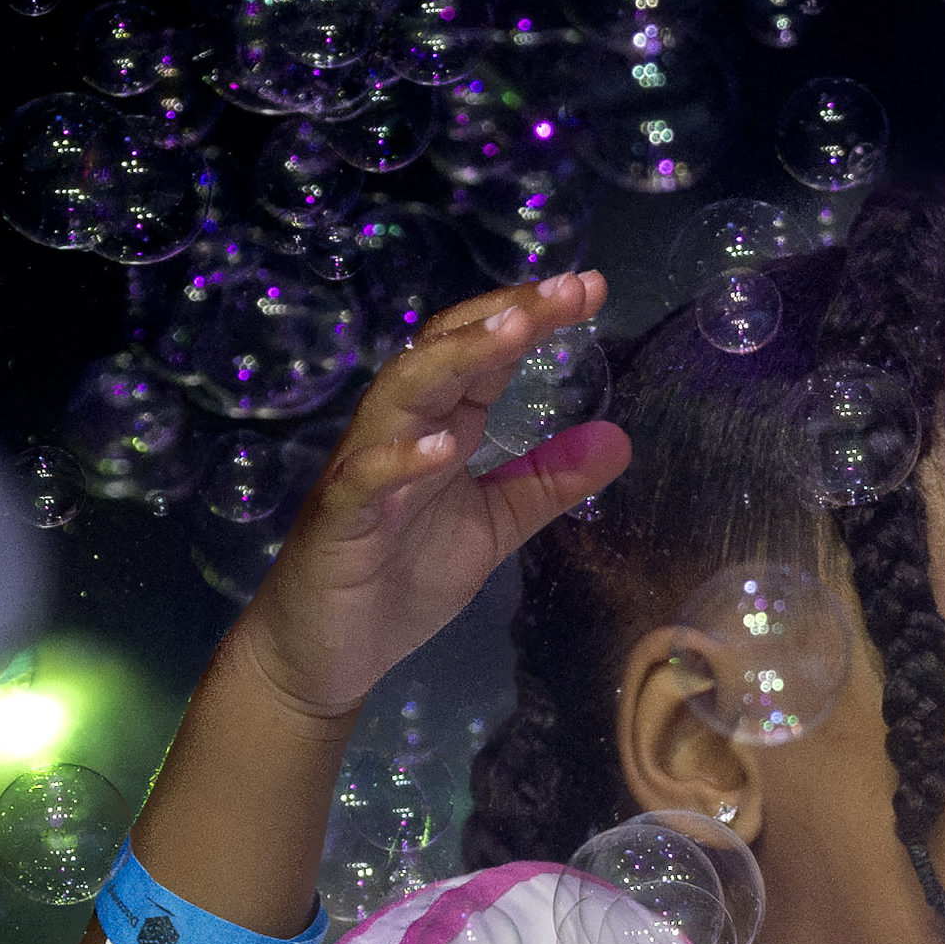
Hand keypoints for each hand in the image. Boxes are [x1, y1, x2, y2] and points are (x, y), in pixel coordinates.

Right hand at [223, 271, 634, 726]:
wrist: (325, 655)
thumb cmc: (399, 583)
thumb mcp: (494, 526)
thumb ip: (547, 483)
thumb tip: (619, 437)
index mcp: (438, 428)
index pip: (482, 353)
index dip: (531, 315)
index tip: (590, 288)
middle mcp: (399, 433)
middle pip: (445, 353)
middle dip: (502, 317)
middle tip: (563, 291)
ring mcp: (364, 474)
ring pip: (401, 395)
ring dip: (454, 360)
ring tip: (510, 334)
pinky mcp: (338, 523)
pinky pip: (364, 481)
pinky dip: (399, 459)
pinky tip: (440, 447)